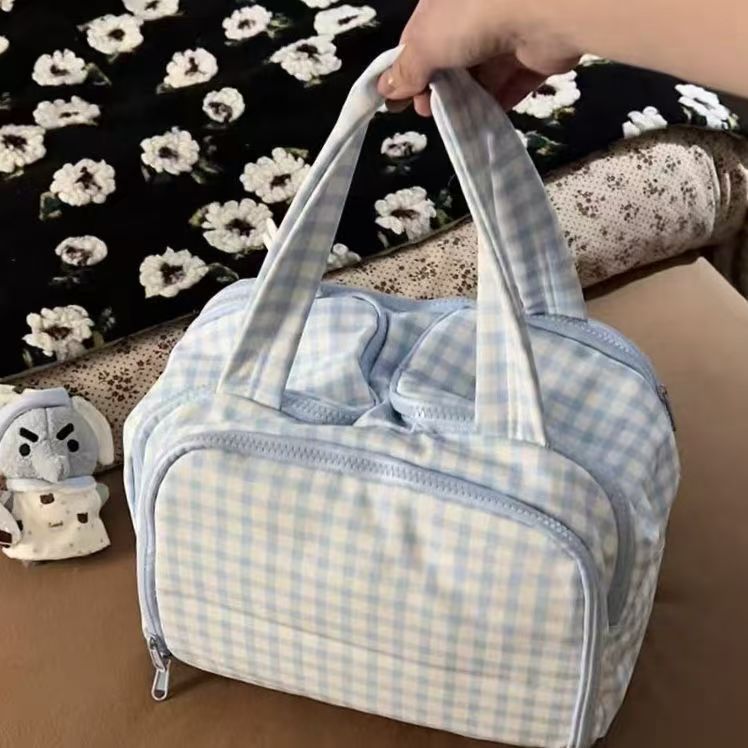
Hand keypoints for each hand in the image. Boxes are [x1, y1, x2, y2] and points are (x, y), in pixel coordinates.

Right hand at [377, 0, 580, 115]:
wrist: (543, 8)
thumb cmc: (471, 17)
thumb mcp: (425, 44)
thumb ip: (406, 70)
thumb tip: (385, 89)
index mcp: (444, 2)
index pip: (418, 39)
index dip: (406, 72)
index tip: (399, 103)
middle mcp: (476, 12)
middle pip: (450, 57)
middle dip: (437, 89)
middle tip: (428, 113)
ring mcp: (508, 31)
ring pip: (481, 73)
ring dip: (466, 100)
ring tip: (453, 122)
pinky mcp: (535, 54)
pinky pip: (512, 83)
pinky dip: (497, 103)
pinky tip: (483, 123)